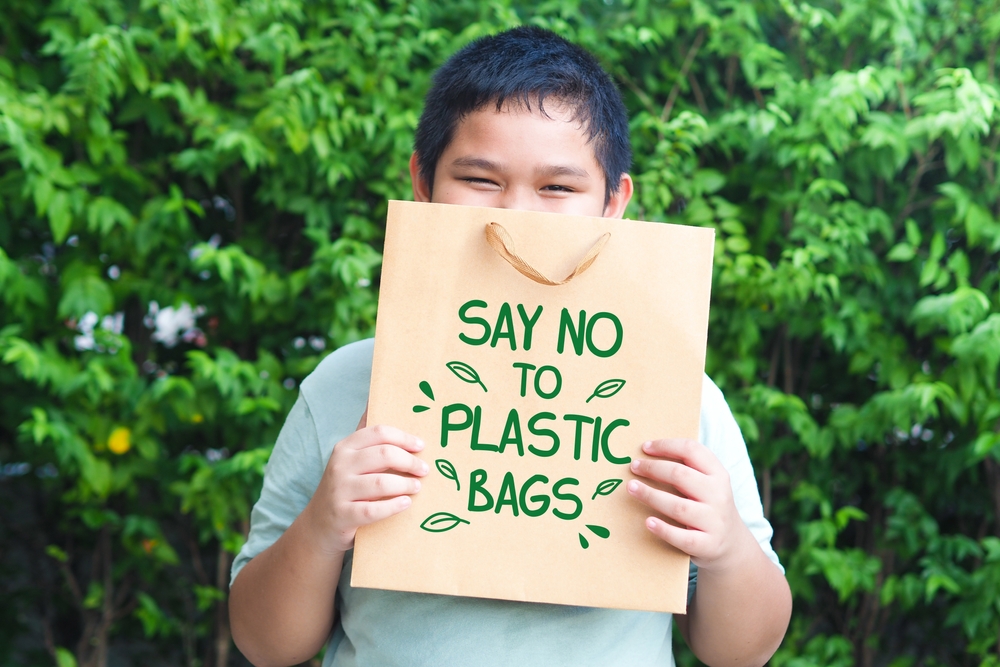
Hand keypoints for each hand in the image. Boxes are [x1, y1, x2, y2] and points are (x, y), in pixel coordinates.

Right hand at [302, 411, 427, 554]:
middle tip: (424, 470)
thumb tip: (375, 399)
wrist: (319, 524)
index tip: (421, 446)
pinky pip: (373, 510)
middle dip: (409, 461)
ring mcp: (339, 490)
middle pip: (384, 454)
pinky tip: (406, 504)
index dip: (404, 437)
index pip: (379, 432)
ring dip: (405, 484)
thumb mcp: (351, 459)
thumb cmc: (345, 486)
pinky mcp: (342, 515)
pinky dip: (393, 506)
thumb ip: (366, 436)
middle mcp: (340, 465)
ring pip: (381, 483)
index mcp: (345, 447)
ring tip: (417, 487)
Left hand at [627, 438, 755, 571]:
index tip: (644, 447)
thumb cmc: (709, 507)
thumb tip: (646, 455)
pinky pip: (682, 537)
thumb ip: (687, 470)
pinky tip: (648, 521)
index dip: (666, 446)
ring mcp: (714, 521)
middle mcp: (719, 495)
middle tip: (633, 467)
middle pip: (680, 475)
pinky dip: (664, 529)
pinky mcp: (708, 545)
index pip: (692, 450)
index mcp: (718, 474)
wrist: (732, 544)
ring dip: (650, 495)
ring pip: (678, 506)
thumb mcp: (708, 484)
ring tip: (631, 488)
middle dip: (653, 468)